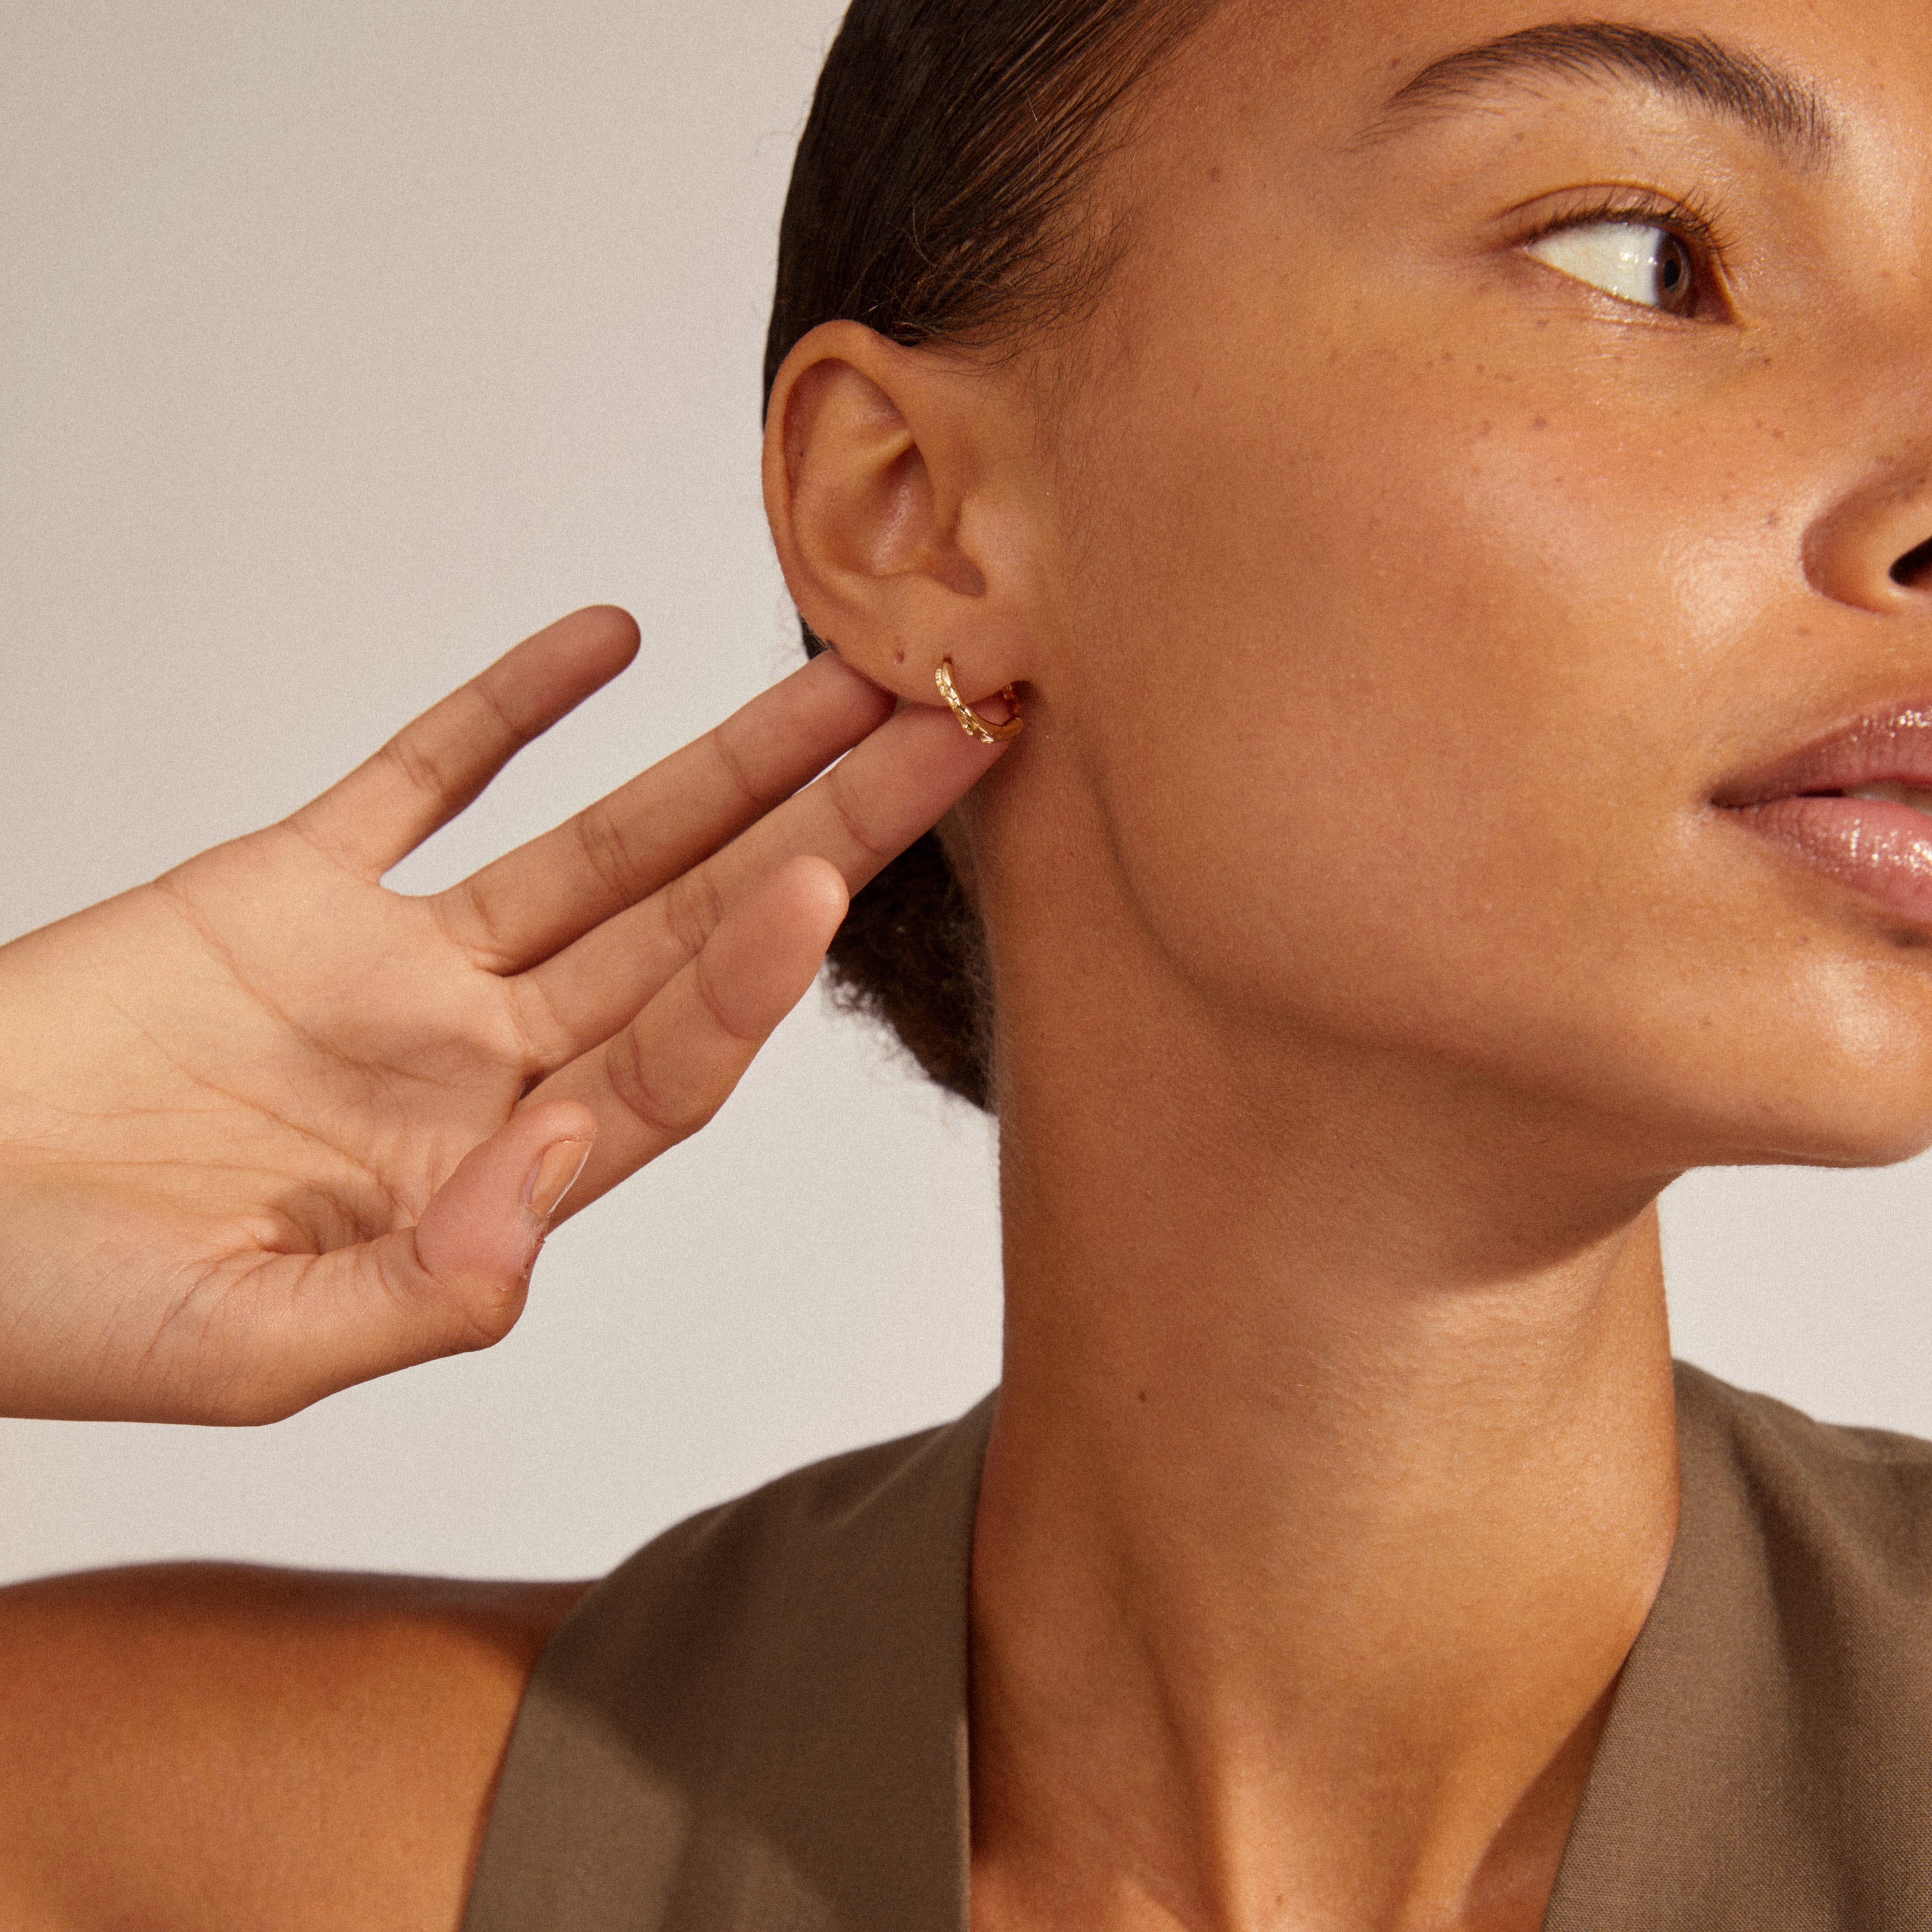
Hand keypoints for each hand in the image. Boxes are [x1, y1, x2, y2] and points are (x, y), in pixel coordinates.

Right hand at [0, 608, 1004, 1422]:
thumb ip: (428, 1282)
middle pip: (686, 932)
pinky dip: (506, 704)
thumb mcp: (248, 1347)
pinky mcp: (289, 884)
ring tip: (835, 675)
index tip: (829, 874)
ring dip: (718, 762)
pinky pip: (421, 774)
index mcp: (484, 1175)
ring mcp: (392, 968)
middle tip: (941, 730)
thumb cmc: (50, 1307)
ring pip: (596, 845)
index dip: (753, 977)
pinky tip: (609, 638)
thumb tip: (564, 1175)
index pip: (668, 1060)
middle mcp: (473, 1062)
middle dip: (817, 834)